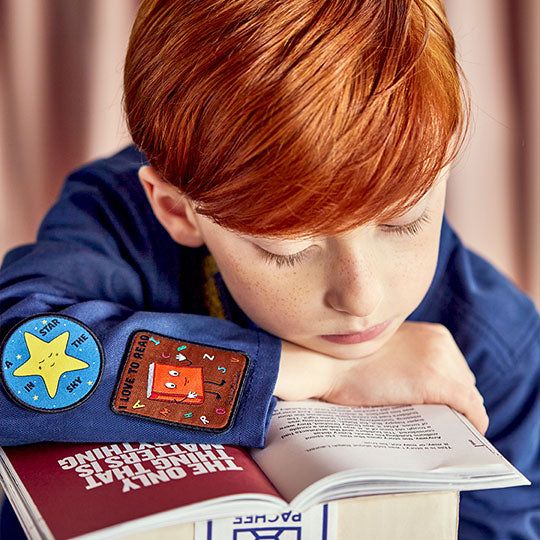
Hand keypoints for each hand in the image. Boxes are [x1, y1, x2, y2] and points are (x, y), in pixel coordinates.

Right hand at [275, 322, 488, 433]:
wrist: (327, 363)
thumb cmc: (349, 361)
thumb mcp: (388, 350)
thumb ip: (410, 360)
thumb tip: (423, 387)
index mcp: (432, 333)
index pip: (456, 367)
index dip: (453, 390)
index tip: (446, 408)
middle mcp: (441, 341)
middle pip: (465, 380)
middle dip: (455, 401)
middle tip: (442, 421)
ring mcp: (439, 360)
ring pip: (468, 396)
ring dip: (460, 413)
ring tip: (445, 430)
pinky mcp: (435, 381)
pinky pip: (469, 407)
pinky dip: (472, 423)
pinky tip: (466, 435)